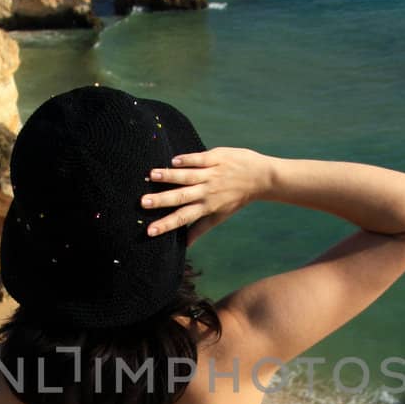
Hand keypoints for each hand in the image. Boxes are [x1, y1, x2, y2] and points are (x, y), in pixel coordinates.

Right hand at [141, 147, 270, 244]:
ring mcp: (211, 174)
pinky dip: (186, 160)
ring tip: (151, 175)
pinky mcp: (215, 157)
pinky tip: (172, 161)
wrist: (261, 177)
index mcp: (206, 206)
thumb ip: (201, 228)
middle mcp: (207, 191)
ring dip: (169, 176)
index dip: (166, 224)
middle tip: (143, 203)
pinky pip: (198, 159)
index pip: (183, 217)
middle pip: (181, 197)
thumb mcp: (220, 215)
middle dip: (162, 200)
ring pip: (187, 176)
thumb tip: (187, 245)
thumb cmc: (237, 197)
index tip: (150, 231)